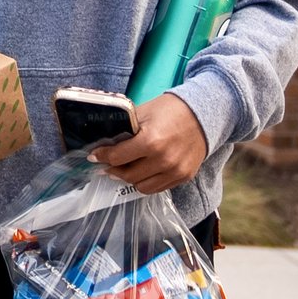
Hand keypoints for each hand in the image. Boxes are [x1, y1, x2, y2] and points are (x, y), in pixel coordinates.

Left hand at [88, 93, 207, 193]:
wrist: (203, 114)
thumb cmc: (170, 110)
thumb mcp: (142, 113)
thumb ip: (124, 130)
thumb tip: (104, 143)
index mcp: (151, 141)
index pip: (117, 157)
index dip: (102, 156)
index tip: (94, 155)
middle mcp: (164, 160)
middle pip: (128, 175)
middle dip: (113, 170)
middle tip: (105, 164)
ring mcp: (176, 171)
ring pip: (141, 186)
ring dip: (128, 179)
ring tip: (121, 170)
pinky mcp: (184, 177)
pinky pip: (158, 188)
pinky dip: (146, 182)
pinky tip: (140, 172)